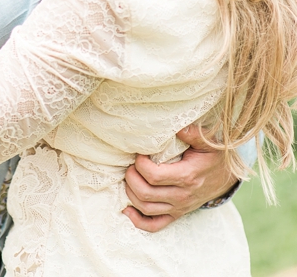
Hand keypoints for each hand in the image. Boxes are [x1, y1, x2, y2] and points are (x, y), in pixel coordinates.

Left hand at [122, 125, 237, 231]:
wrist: (226, 178)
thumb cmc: (213, 158)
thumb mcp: (208, 143)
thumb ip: (194, 134)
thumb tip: (179, 128)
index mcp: (187, 176)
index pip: (153, 176)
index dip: (140, 164)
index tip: (139, 154)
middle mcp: (181, 195)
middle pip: (145, 193)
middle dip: (131, 178)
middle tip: (130, 166)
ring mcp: (178, 208)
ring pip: (146, 208)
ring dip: (130, 193)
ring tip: (130, 178)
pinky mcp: (176, 214)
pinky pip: (154, 225)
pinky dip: (138, 221)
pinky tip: (127, 210)